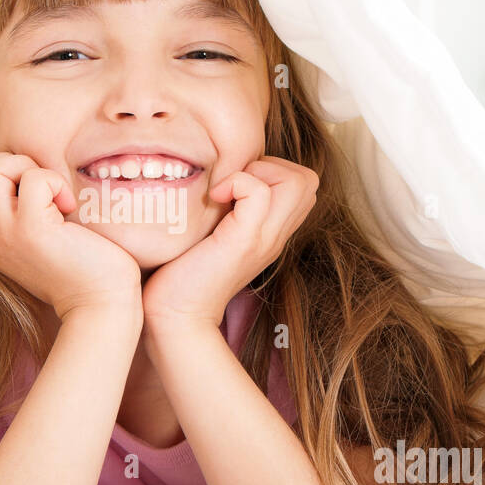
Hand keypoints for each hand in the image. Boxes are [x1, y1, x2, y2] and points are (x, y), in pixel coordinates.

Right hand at [0, 153, 142, 321]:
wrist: (100, 306)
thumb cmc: (83, 269)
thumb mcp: (37, 241)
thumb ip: (19, 215)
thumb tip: (28, 174)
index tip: (25, 194)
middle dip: (3, 164)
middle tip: (38, 189)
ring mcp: (6, 235)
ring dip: (22, 168)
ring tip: (50, 194)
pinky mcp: (32, 231)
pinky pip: (33, 179)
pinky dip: (54, 181)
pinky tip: (68, 207)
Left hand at [142, 157, 318, 330]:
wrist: (176, 318)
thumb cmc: (182, 276)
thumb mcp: (212, 235)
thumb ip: (226, 210)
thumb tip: (214, 176)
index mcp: (271, 233)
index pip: (302, 185)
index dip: (272, 170)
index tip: (235, 185)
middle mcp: (276, 236)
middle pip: (308, 180)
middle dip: (271, 166)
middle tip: (234, 185)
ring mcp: (265, 239)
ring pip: (297, 181)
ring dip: (258, 172)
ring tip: (227, 191)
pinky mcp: (245, 241)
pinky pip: (260, 192)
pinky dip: (237, 182)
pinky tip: (215, 198)